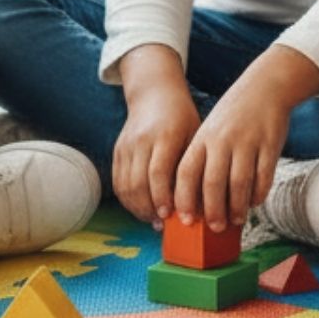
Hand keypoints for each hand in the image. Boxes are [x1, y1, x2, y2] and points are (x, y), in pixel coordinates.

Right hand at [113, 46, 200, 225]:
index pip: (158, 172)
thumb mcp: (194, 134)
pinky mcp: (117, 151)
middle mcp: (141, 141)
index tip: (170, 215)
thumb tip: (201, 201)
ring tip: (153, 219)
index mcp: (165, 136)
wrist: (154, 94)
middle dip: (149, 208)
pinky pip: (118, 182)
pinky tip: (142, 208)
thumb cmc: (182, 117)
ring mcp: (126, 146)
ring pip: (125, 186)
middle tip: (163, 223)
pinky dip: (128, 200)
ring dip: (138, 208)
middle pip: (138, 183)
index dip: (162, 197)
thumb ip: (193, 165)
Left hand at [172, 46, 318, 233]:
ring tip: (236, 220)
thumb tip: (197, 203)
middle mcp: (222, 140)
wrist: (265, 88)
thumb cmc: (232, 117)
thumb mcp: (210, 132)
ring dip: (236, 207)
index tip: (184, 220)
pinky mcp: (269, 144)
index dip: (183, 198)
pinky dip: (258, 194)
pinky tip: (254, 201)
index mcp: (202, 138)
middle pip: (212, 183)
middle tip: (215, 228)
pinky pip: (263, 176)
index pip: (186, 172)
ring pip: (239, 183)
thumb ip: (202, 161)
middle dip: (213, 211)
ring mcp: (247, 142)